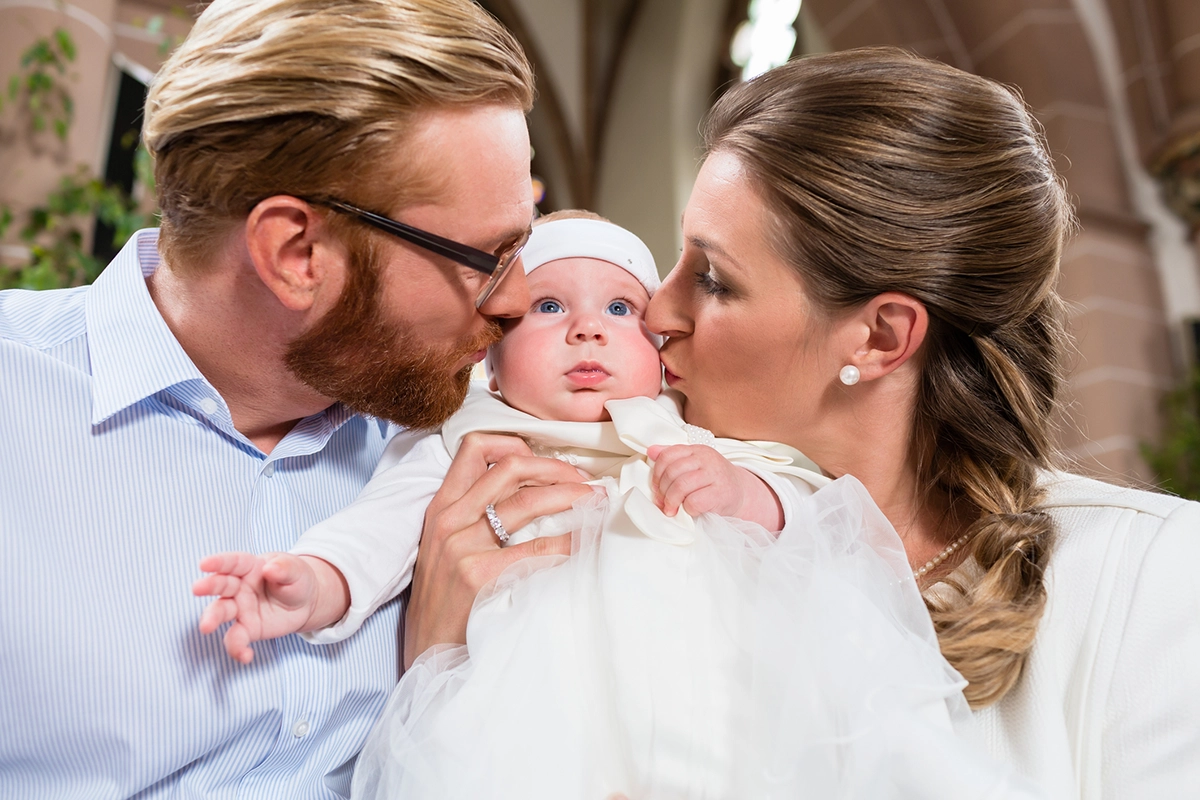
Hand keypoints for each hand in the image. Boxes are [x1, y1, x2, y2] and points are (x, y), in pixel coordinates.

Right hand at [192, 552, 347, 663]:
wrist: (305, 602)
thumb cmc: (296, 579)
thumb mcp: (296, 570)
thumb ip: (284, 568)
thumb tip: (270, 569)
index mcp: (251, 567)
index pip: (233, 562)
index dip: (219, 561)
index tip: (204, 563)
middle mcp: (240, 587)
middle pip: (221, 585)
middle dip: (209, 586)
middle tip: (197, 588)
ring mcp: (240, 608)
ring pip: (221, 612)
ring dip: (212, 619)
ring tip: (206, 627)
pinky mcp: (246, 629)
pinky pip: (236, 639)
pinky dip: (237, 648)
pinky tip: (245, 656)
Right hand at [403, 433, 592, 668]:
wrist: (427, 653)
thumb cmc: (446, 604)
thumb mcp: (445, 550)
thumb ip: (475, 519)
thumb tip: (532, 495)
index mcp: (441, 508)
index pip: (474, 447)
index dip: (516, 443)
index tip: (548, 462)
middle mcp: (449, 520)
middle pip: (510, 467)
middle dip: (556, 468)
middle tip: (585, 482)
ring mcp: (461, 547)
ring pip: (527, 501)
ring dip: (572, 497)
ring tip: (597, 503)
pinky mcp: (478, 575)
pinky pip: (537, 548)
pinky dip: (569, 541)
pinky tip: (586, 544)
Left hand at [647, 444, 782, 529]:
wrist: (742, 494)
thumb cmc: (713, 482)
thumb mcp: (694, 466)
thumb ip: (673, 458)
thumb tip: (651, 451)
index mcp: (697, 450)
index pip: (668, 455)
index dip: (657, 474)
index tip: (656, 488)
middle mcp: (706, 459)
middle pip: (672, 471)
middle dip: (663, 490)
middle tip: (662, 502)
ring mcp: (715, 475)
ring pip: (681, 486)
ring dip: (672, 501)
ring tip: (671, 509)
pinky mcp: (721, 493)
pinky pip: (694, 501)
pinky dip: (688, 509)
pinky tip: (690, 511)